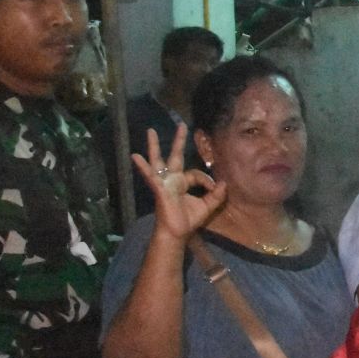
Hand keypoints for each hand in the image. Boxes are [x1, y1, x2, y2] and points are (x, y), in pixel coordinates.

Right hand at [131, 125, 224, 240]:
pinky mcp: (159, 188)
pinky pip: (150, 175)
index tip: (214, 188)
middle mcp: (173, 179)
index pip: (197, 173)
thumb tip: (224, 183)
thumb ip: (216, 195)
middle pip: (175, 156)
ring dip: (155, 146)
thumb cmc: (188, 220)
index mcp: (183, 182)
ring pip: (159, 160)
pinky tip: (134, 156)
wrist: (177, 232)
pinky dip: (143, 166)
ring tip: (151, 131)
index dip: (207, 180)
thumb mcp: (207, 206)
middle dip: (178, 141)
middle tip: (182, 125)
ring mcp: (164, 182)